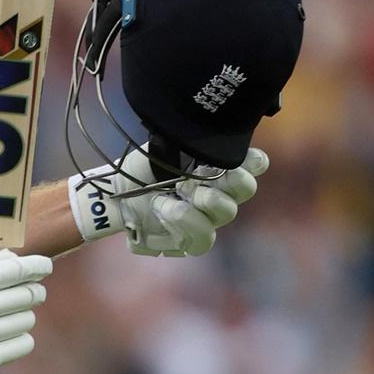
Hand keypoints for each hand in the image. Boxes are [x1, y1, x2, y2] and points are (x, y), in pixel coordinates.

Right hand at [0, 249, 50, 373]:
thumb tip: (12, 258)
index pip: (4, 273)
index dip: (29, 268)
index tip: (45, 266)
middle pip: (18, 297)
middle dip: (31, 292)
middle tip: (35, 290)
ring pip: (21, 322)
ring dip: (26, 315)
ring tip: (19, 313)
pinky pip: (16, 348)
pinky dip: (23, 340)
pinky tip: (17, 333)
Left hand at [68, 146, 268, 256]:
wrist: (119, 193)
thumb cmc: (144, 168)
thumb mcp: (163, 148)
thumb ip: (187, 142)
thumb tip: (201, 133)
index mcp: (219, 167)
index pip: (254, 164)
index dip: (253, 161)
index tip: (243, 157)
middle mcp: (221, 192)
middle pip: (246, 188)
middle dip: (233, 180)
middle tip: (210, 174)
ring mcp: (210, 218)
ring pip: (227, 212)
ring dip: (203, 200)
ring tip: (177, 192)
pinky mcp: (194, 240)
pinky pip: (204, 237)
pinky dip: (184, 221)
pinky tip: (164, 208)